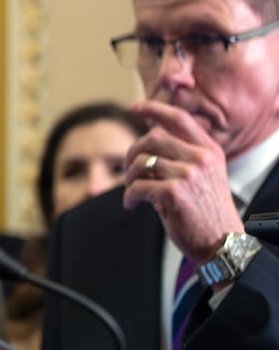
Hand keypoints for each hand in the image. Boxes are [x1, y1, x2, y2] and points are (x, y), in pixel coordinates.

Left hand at [123, 99, 245, 261]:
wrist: (221, 242)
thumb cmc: (205, 210)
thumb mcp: (203, 175)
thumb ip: (182, 155)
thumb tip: (149, 137)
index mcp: (209, 150)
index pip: (179, 119)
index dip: (154, 109)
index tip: (134, 107)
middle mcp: (201, 158)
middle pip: (152, 138)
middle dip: (132, 152)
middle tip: (128, 169)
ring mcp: (189, 174)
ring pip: (141, 162)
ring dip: (128, 177)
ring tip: (132, 190)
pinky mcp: (174, 192)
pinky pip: (137, 186)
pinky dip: (129, 196)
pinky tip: (131, 204)